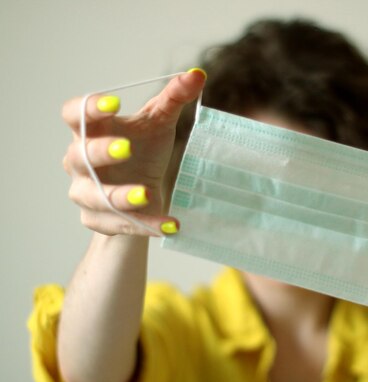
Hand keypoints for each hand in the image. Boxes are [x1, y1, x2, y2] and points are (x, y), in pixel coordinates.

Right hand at [61, 69, 205, 235]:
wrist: (141, 195)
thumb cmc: (143, 150)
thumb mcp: (159, 123)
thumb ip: (174, 98)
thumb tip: (197, 74)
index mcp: (91, 131)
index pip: (74, 114)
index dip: (88, 108)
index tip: (114, 102)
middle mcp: (80, 162)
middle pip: (79, 156)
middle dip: (100, 152)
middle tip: (126, 148)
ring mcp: (86, 193)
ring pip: (94, 196)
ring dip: (119, 196)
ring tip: (145, 194)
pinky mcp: (99, 221)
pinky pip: (120, 225)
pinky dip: (145, 225)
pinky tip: (170, 225)